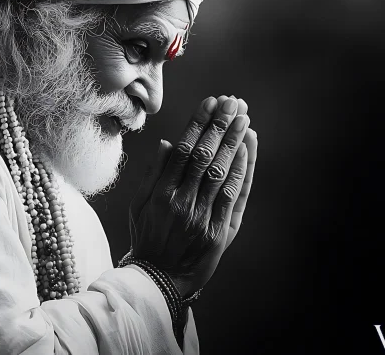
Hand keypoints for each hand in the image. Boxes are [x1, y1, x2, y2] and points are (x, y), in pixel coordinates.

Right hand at [128, 96, 258, 296]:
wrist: (158, 281)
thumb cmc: (148, 239)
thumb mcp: (138, 206)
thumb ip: (152, 174)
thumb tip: (167, 143)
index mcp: (160, 193)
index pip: (183, 150)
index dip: (198, 124)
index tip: (210, 102)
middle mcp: (180, 202)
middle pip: (204, 156)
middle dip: (220, 126)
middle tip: (233, 103)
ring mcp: (200, 217)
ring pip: (220, 172)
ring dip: (234, 143)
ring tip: (243, 118)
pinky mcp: (218, 231)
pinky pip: (231, 196)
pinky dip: (240, 171)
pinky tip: (246, 150)